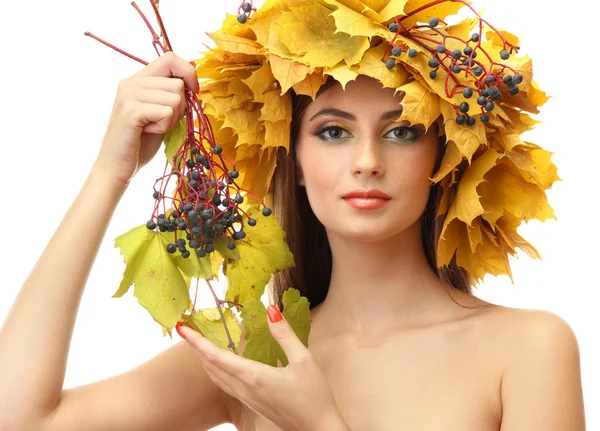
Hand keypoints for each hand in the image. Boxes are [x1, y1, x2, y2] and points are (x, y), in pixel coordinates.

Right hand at [93, 51, 197, 184]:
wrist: (117, 166)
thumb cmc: (141, 142)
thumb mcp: (161, 112)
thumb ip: (172, 93)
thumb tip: (193, 70)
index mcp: (138, 79)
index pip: (170, 58)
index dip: (188, 73)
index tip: (193, 92)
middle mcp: (131, 82)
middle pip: (178, 83)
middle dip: (180, 107)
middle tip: (162, 121)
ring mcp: (129, 94)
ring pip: (176, 98)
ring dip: (171, 119)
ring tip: (152, 127)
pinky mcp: (131, 110)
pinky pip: (167, 112)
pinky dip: (164, 127)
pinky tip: (147, 132)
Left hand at [177, 305, 346, 430]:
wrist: (317, 430)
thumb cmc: (314, 396)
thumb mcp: (304, 360)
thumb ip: (285, 335)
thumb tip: (271, 311)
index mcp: (254, 377)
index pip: (216, 357)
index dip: (197, 342)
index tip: (183, 328)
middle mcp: (245, 389)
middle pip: (211, 367)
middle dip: (197, 348)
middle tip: (187, 330)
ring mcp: (247, 398)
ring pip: (216, 377)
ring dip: (205, 359)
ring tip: (199, 343)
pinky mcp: (252, 403)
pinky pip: (226, 384)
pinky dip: (217, 369)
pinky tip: (223, 362)